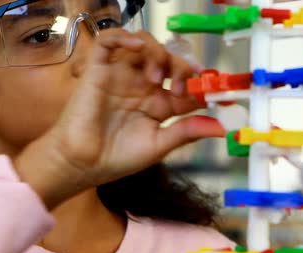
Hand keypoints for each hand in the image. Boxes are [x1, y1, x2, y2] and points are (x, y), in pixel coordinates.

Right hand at [16, 30, 224, 208]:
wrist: (81, 164)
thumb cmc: (115, 158)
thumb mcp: (158, 145)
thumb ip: (187, 131)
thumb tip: (221, 127)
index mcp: (158, 105)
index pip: (186, 85)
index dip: (203, 84)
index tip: (218, 90)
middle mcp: (141, 86)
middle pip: (169, 60)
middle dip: (181, 68)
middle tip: (180, 88)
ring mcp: (121, 75)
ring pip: (145, 45)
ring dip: (157, 54)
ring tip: (155, 77)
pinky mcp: (99, 69)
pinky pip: (110, 40)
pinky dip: (125, 37)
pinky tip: (137, 48)